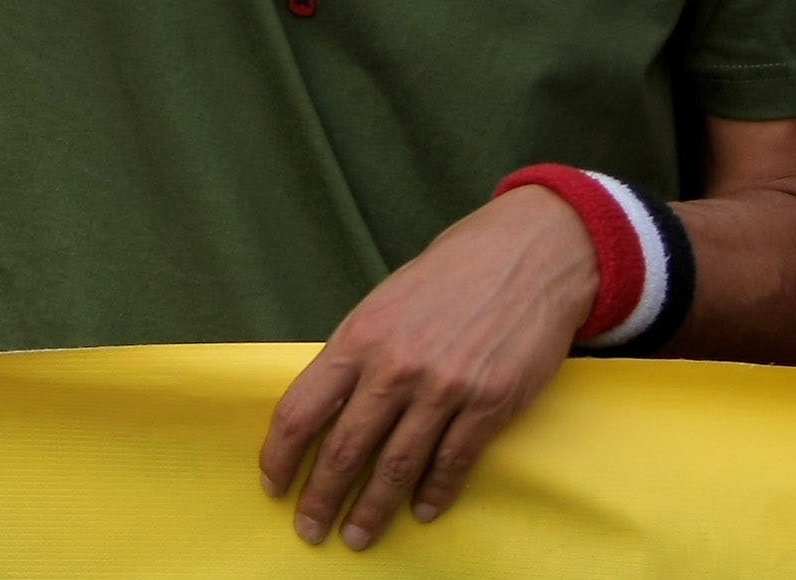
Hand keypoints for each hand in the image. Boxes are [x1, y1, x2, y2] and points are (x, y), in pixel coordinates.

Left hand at [259, 187, 598, 549]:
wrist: (523, 257)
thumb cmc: (445, 279)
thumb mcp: (381, 306)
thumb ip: (354, 357)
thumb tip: (326, 408)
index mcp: (357, 339)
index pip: (300, 410)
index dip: (280, 456)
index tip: (272, 485)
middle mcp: (395, 367)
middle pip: (345, 450)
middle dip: (322, 498)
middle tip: (309, 531)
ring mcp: (444, 388)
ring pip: (396, 466)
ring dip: (374, 510)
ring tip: (358, 537)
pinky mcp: (491, 404)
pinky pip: (454, 462)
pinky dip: (434, 493)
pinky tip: (421, 512)